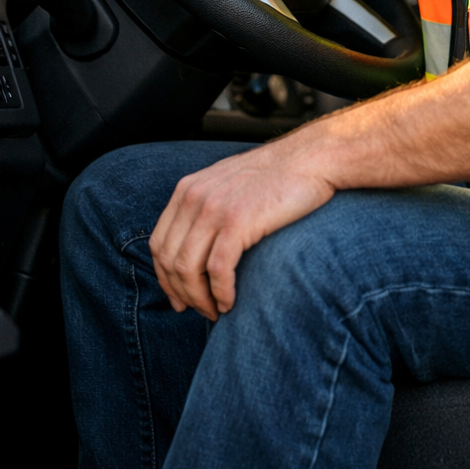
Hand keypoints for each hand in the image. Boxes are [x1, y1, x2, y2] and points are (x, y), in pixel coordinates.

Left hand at [148, 143, 334, 318]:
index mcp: (188, 189)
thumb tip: (194, 249)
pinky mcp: (238, 221)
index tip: (180, 299)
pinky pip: (217, 269)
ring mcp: (214, 208)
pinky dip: (220, 293)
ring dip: (200, 299)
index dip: (165, 279)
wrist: (310, 158)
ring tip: (216, 310)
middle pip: (170, 260)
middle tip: (201, 310)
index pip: (159, 244)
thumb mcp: (226, 184)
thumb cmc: (275, 177)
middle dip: (182, 294)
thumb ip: (204, 207)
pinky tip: (230, 302)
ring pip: (188, 269)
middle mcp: (194, 197)